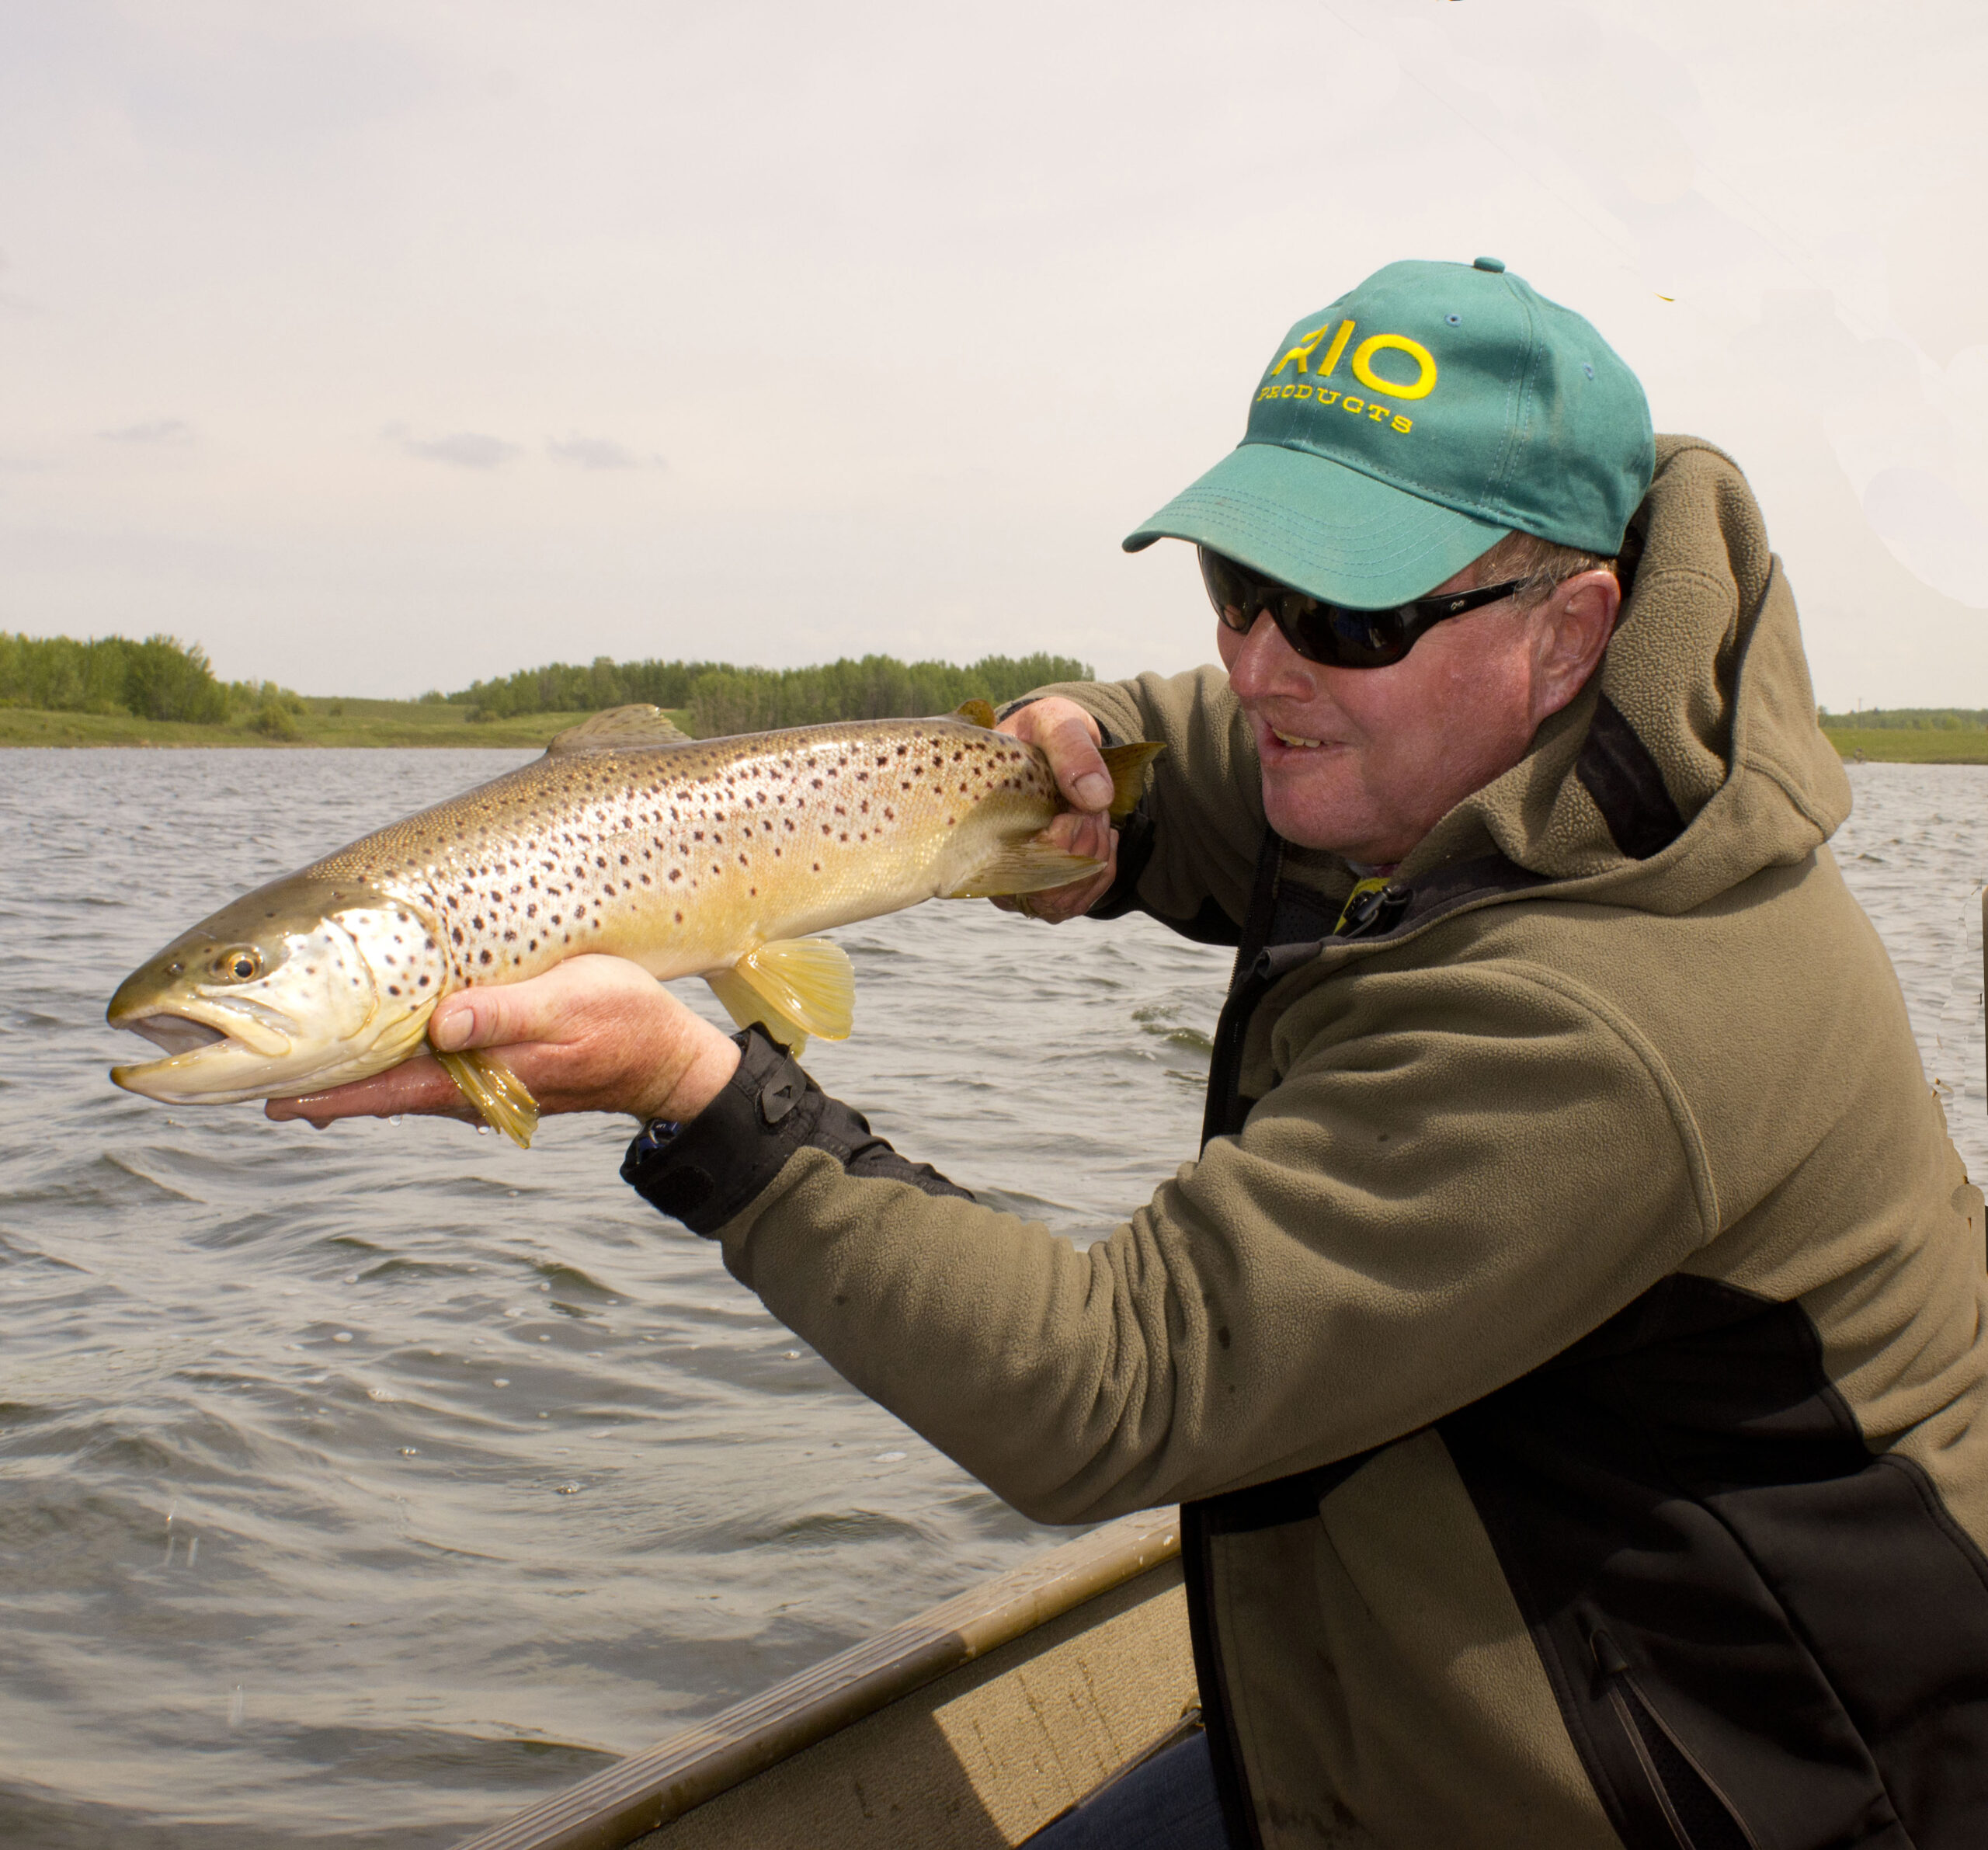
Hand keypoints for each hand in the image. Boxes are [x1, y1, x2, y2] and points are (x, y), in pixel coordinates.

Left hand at [266, 954, 741, 1130]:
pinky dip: (389, 1067)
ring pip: (399, 1083)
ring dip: (349, 1079)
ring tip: (293, 1076)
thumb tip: (440, 1025)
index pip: (384, 1087)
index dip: (325, 1090)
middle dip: (319, 1087)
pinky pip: (428, 1074)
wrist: (670, 1061)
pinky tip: (372, 1059)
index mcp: (480, 1075)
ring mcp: (482, 1084)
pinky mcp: (497, 1071)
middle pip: (377, 1091)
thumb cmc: (626, 1022)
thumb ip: (505, 1013)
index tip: (266, 1095)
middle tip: (248, 1086)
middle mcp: (470, 1088)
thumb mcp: (571, 1002)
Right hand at [994, 697, 1119, 923]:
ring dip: (1094, 859)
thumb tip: (1095, 799)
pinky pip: (1073, 903)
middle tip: (1092, 807)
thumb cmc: (1043, 734)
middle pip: (1040, 891)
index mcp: (973, 820)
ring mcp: (1010, 880)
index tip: (1076, 809)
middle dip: (1083, 846)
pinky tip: (1101, 836)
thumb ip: (1072, 749)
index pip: (1008, 866)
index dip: (1055, 845)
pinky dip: (1101, 871)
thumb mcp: (1055, 724)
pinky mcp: (1037, 889)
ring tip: (1095, 817)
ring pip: (1058, 902)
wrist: (1051, 748)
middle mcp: (984, 860)